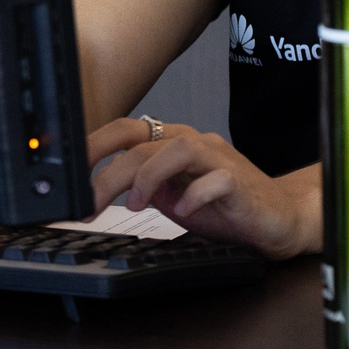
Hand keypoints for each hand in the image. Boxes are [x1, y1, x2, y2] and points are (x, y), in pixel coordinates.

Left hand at [85, 116, 319, 259]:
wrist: (279, 217)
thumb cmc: (226, 207)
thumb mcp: (173, 198)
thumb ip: (143, 188)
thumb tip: (98, 192)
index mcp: (174, 145)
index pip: (128, 131)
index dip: (95, 145)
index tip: (70, 173)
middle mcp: (196, 144)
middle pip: (145, 143)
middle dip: (110, 174)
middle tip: (90, 205)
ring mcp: (220, 160)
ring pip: (179, 148)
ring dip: (149, 176)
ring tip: (134, 205)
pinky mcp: (241, 183)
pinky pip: (216, 179)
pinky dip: (194, 194)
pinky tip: (183, 212)